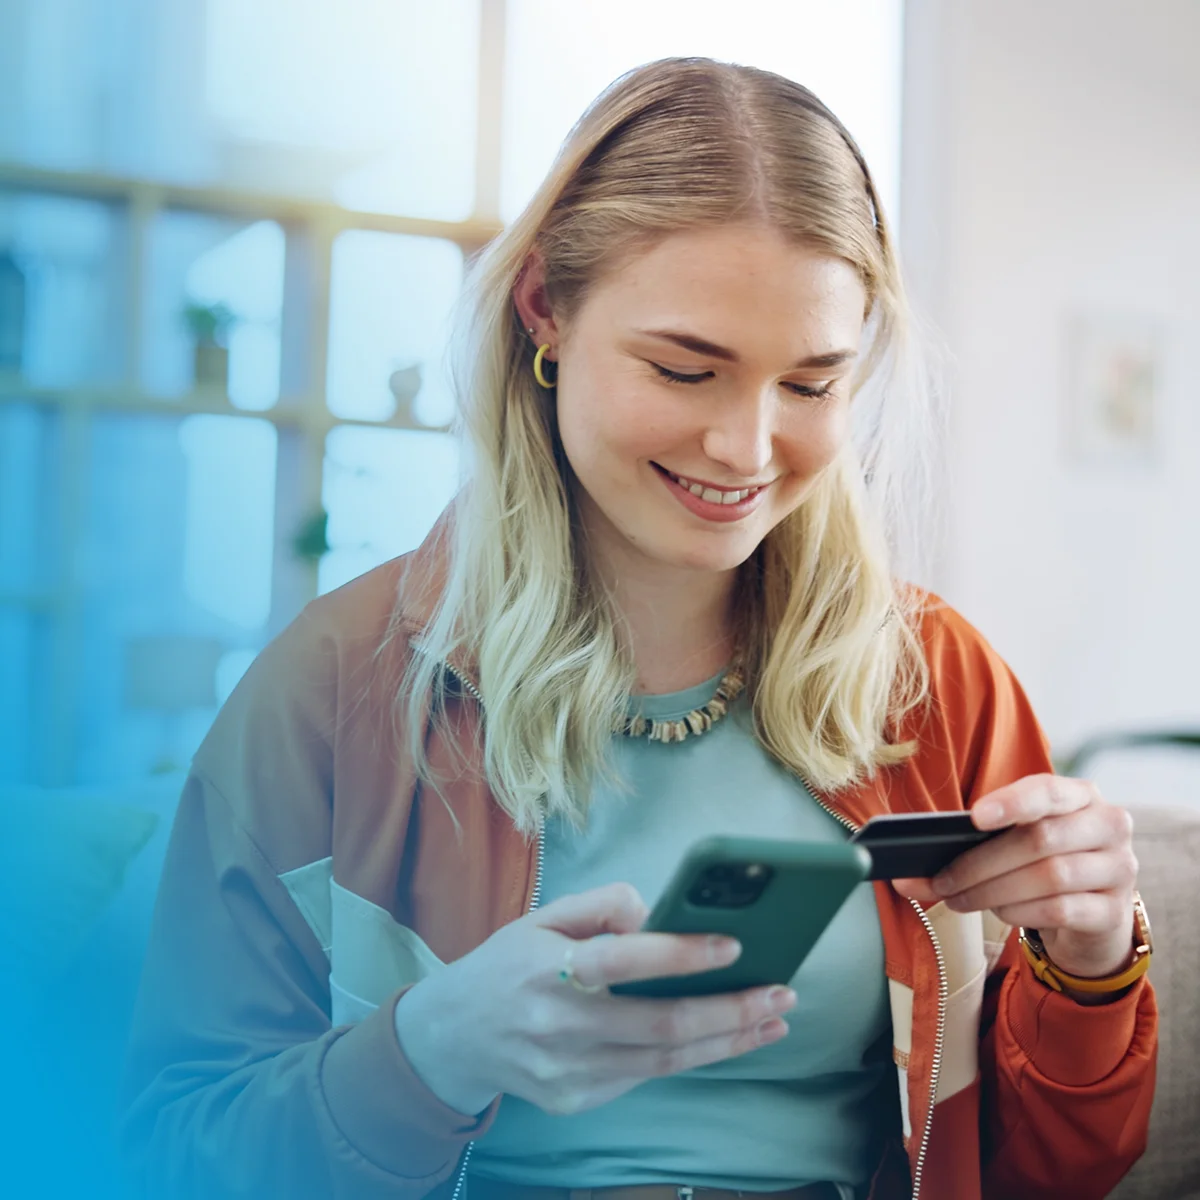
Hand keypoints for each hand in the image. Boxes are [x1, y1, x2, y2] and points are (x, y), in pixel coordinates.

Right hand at [393, 882, 797, 1116]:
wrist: (452, 1038)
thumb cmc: (506, 966)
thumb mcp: (541, 917)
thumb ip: (598, 905)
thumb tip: (656, 912)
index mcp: (547, 967)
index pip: (622, 961)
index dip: (680, 955)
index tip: (734, 945)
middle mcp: (558, 1023)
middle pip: (659, 1024)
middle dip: (729, 1010)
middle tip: (781, 994)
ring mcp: (567, 1070)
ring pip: (664, 1060)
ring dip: (727, 1040)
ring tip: (773, 1020)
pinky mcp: (575, 1099)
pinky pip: (646, 1077)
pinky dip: (694, 1057)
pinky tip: (729, 1039)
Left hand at [894, 775, 1137, 984]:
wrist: (1090, 912)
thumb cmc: (1039, 863)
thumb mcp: (1013, 842)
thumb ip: (970, 846)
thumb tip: (905, 877)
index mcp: (1080, 795)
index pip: (1048, 790)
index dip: (1012, 802)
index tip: (974, 817)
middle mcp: (1108, 825)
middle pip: (1039, 839)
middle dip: (980, 863)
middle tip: (941, 880)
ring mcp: (1119, 869)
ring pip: (1048, 876)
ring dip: (993, 890)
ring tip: (959, 898)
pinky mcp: (1114, 911)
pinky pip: (1060, 910)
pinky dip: (1020, 912)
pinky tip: (1000, 912)